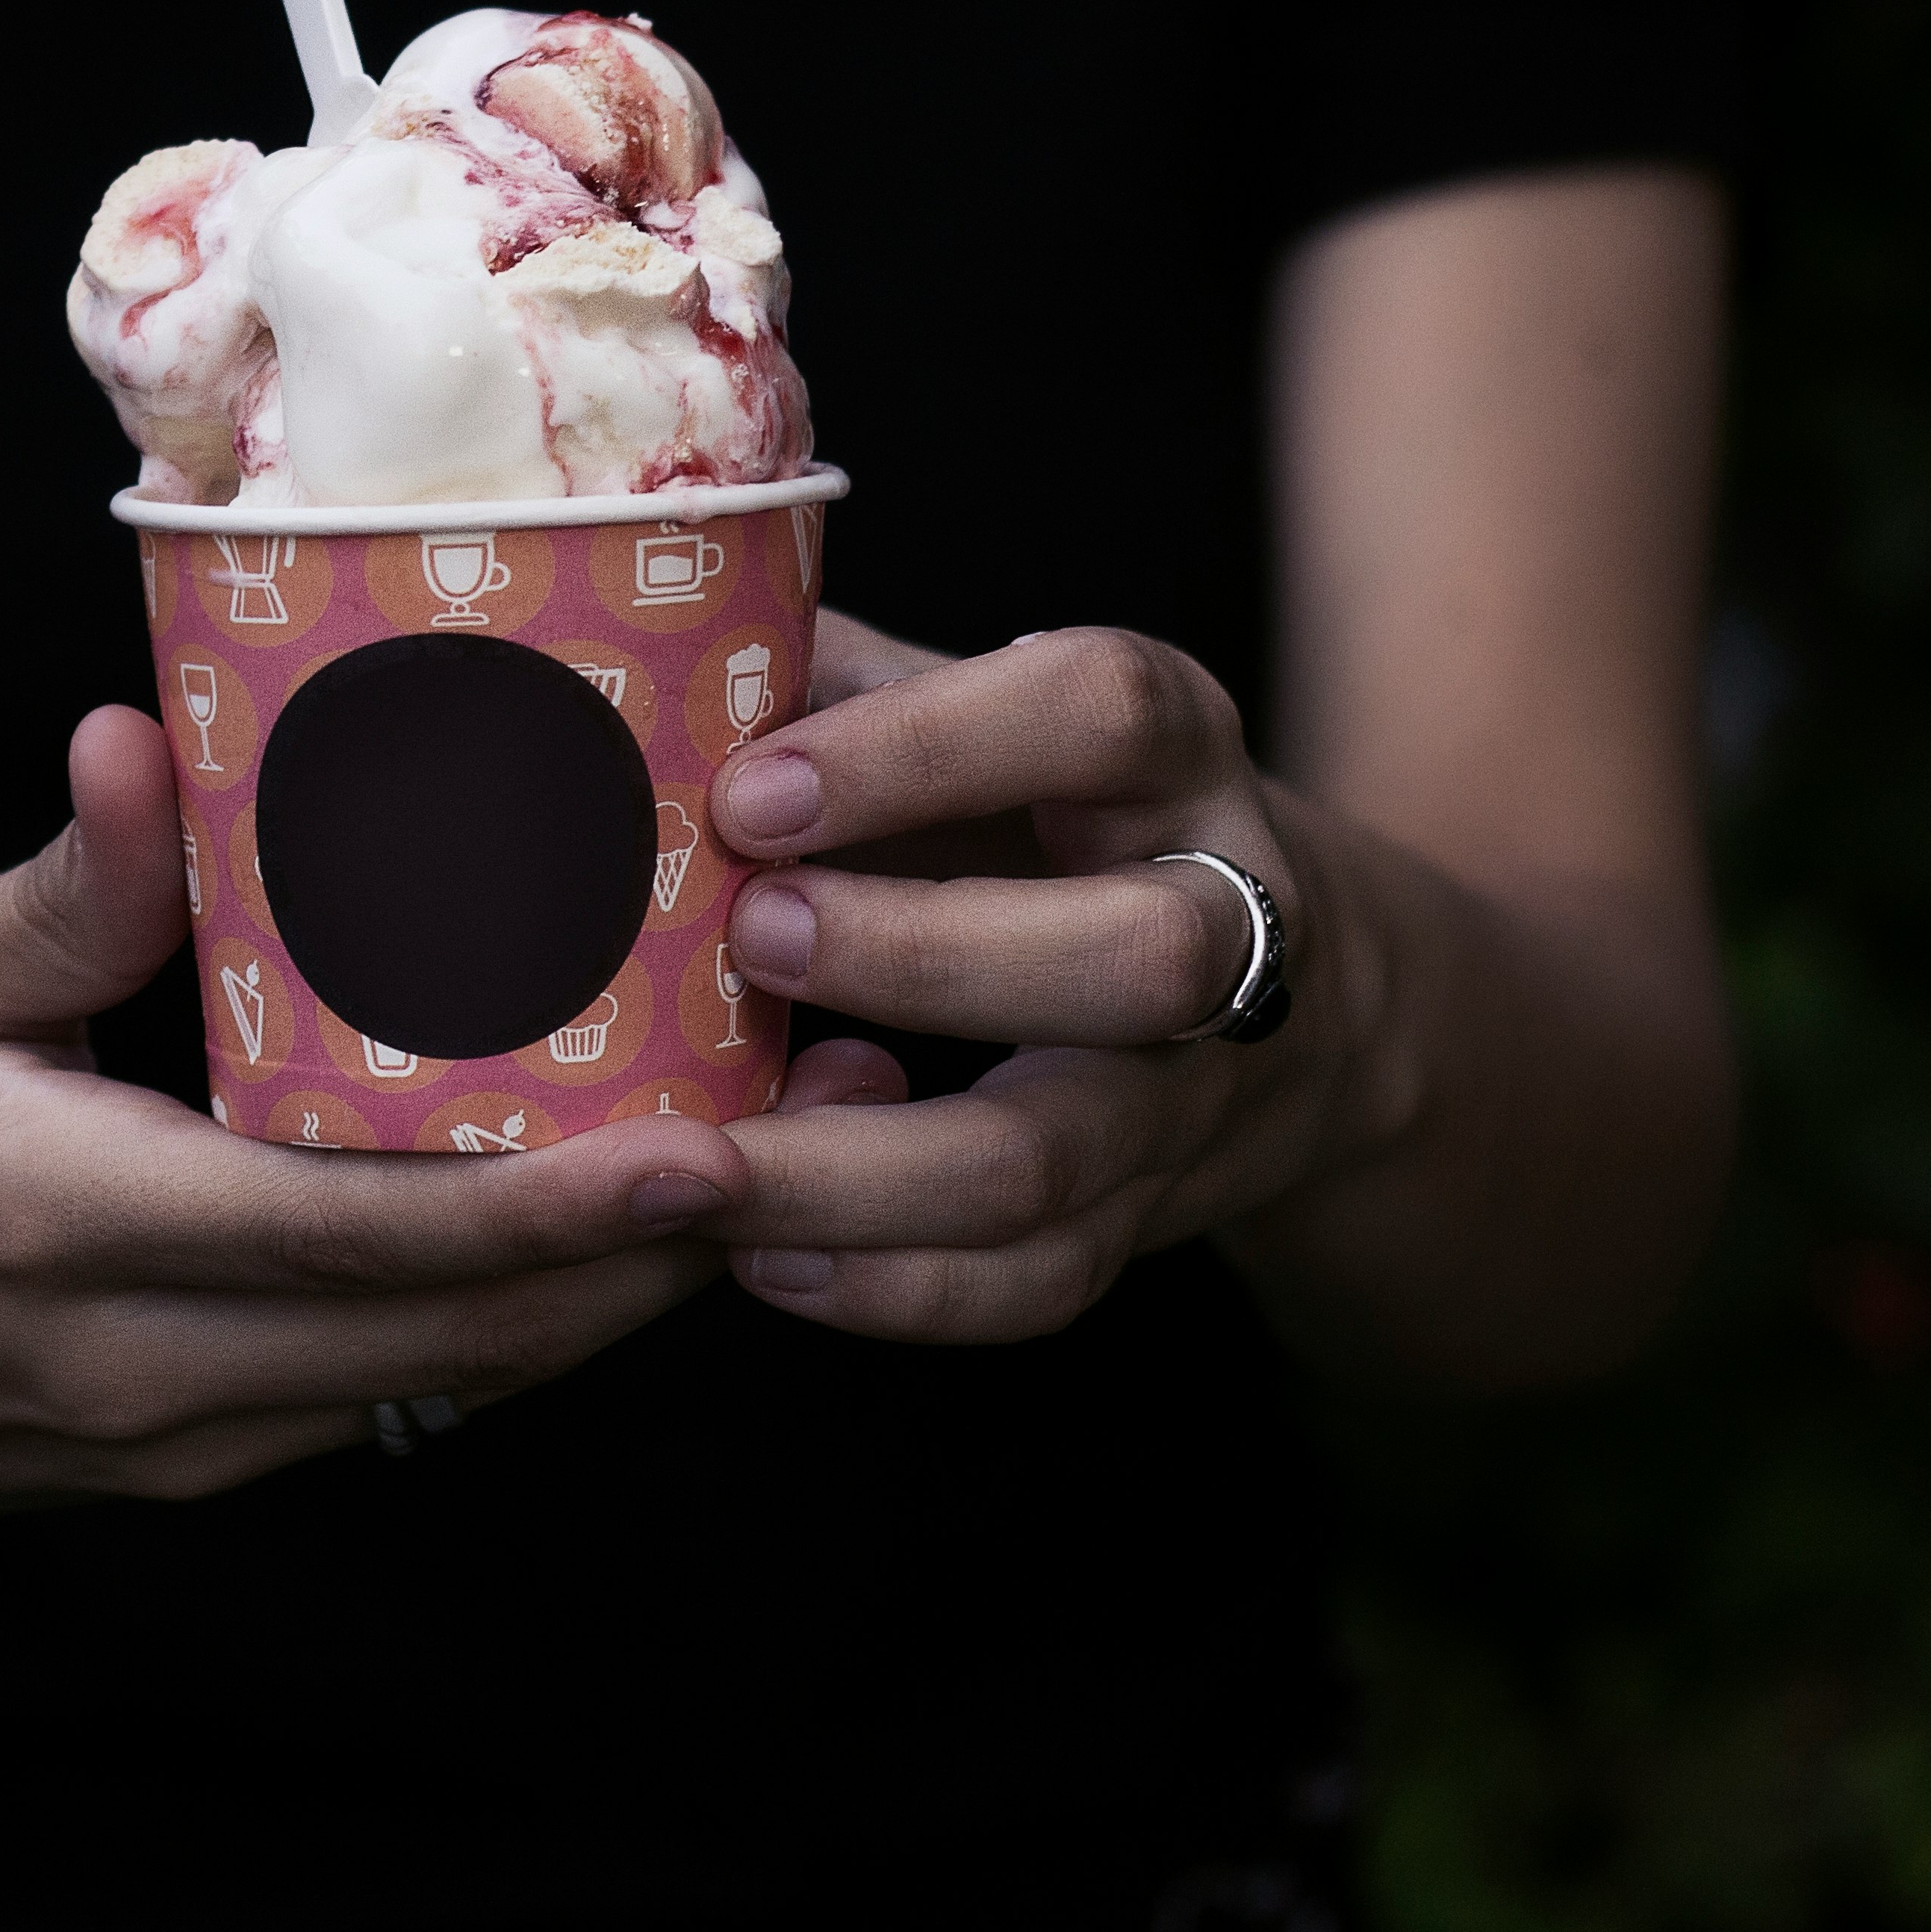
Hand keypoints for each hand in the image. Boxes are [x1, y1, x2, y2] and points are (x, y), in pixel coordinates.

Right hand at [0, 707, 761, 1512]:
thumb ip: (42, 901)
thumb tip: (140, 750)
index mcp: (52, 1235)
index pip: (358, 1246)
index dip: (556, 1212)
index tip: (718, 1153)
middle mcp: (131, 1377)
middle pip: (451, 1340)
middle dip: (652, 1254)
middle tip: (820, 1117)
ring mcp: (156, 1442)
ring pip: (436, 1383)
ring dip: (600, 1289)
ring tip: (753, 1148)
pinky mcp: (163, 1455)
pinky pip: (377, 1393)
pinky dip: (495, 1312)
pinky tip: (582, 1210)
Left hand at [699, 620, 1386, 1343]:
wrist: (1293, 994)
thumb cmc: (1045, 819)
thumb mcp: (983, 714)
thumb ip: (840, 680)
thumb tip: (637, 645)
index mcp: (1172, 754)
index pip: (1102, 714)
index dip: (931, 746)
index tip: (752, 789)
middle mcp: (1228, 918)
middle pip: (1141, 955)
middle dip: (926, 956)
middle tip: (748, 938)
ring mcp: (1198, 1090)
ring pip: (1056, 1152)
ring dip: (860, 1170)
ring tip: (698, 1158)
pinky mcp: (1149, 1216)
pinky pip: (1037, 1281)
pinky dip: (891, 1286)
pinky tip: (755, 1257)